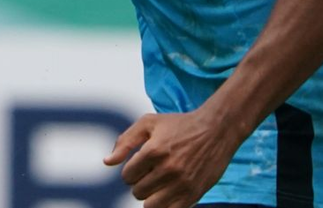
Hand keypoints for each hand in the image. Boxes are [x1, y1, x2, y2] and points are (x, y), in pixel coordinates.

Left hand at [105, 109, 237, 207]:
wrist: (214, 131)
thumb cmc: (179, 125)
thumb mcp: (149, 123)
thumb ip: (125, 141)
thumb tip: (108, 162)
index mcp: (154, 150)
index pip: (127, 175)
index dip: (130, 170)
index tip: (139, 164)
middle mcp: (168, 169)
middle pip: (137, 191)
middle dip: (139, 182)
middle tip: (150, 172)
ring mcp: (181, 185)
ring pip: (150, 206)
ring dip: (150, 196)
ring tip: (157, 183)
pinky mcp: (193, 196)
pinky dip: (164, 205)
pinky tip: (166, 192)